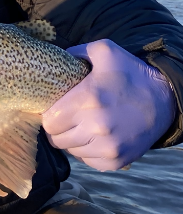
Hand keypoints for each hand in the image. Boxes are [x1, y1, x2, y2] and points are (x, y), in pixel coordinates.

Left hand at [42, 39, 175, 170]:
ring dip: (71, 139)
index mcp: (88, 99)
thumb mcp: (104, 51)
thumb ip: (74, 52)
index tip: (55, 108)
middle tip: (66, 117)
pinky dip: (86, 151)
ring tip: (81, 125)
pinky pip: (87, 161)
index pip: (49, 121)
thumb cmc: (130, 74)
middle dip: (57, 127)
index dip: (49, 114)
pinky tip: (94, 136)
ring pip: (70, 151)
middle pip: (56, 138)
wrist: (166, 100)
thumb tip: (52, 62)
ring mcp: (108, 148)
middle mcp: (96, 127)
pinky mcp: (116, 161)